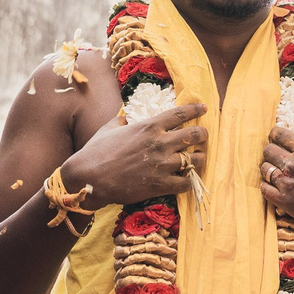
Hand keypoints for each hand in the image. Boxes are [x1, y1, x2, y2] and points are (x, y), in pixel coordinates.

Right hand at [61, 102, 207, 206]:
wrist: (89, 178)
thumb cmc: (96, 151)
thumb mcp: (109, 129)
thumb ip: (121, 121)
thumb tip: (124, 119)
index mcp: (149, 126)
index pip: (180, 113)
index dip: (196, 109)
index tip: (204, 108)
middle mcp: (160, 143)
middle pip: (195, 135)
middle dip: (203, 135)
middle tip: (203, 137)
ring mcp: (162, 165)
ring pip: (196, 160)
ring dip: (199, 159)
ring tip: (198, 159)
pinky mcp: (160, 185)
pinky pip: (186, 183)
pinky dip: (189, 181)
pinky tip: (187, 179)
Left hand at [260, 118, 293, 239]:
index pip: (278, 134)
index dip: (275, 134)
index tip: (277, 137)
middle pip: (268, 150)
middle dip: (272, 150)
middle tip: (277, 155)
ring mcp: (288, 183)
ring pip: (264, 168)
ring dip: (268, 168)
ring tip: (277, 170)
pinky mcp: (284, 201)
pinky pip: (264, 188)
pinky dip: (267, 186)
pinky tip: (275, 186)